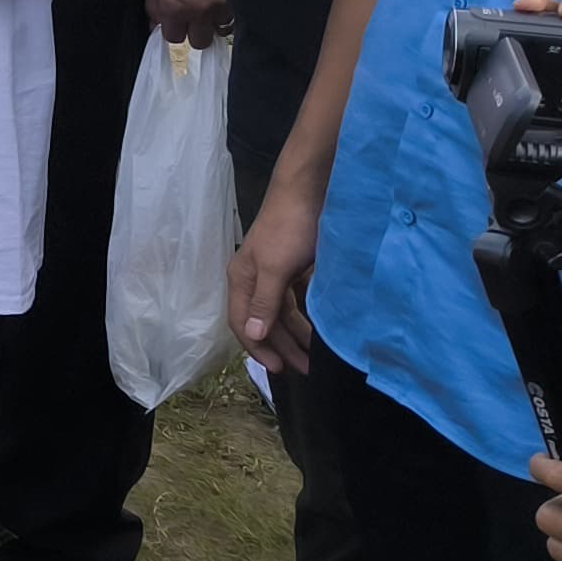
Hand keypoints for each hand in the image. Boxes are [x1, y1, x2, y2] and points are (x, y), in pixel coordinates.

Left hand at [145, 0, 229, 49]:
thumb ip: (154, 3)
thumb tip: (155, 24)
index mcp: (174, 6)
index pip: (174, 38)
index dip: (174, 29)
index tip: (176, 20)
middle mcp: (200, 11)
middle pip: (200, 42)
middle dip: (195, 31)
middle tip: (194, 15)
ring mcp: (224, 4)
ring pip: (221, 28)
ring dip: (215, 19)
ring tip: (211, 2)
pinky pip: (237, 12)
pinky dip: (231, 8)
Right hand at [229, 180, 318, 377]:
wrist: (310, 190)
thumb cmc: (289, 228)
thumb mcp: (275, 268)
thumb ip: (263, 302)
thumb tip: (250, 336)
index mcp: (242, 279)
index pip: (240, 323)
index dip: (257, 348)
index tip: (280, 370)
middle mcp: (255, 278)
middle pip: (264, 321)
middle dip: (282, 347)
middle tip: (306, 370)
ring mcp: (275, 271)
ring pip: (282, 312)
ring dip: (297, 334)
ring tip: (316, 354)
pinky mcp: (294, 265)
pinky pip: (297, 299)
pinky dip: (306, 316)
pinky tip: (320, 327)